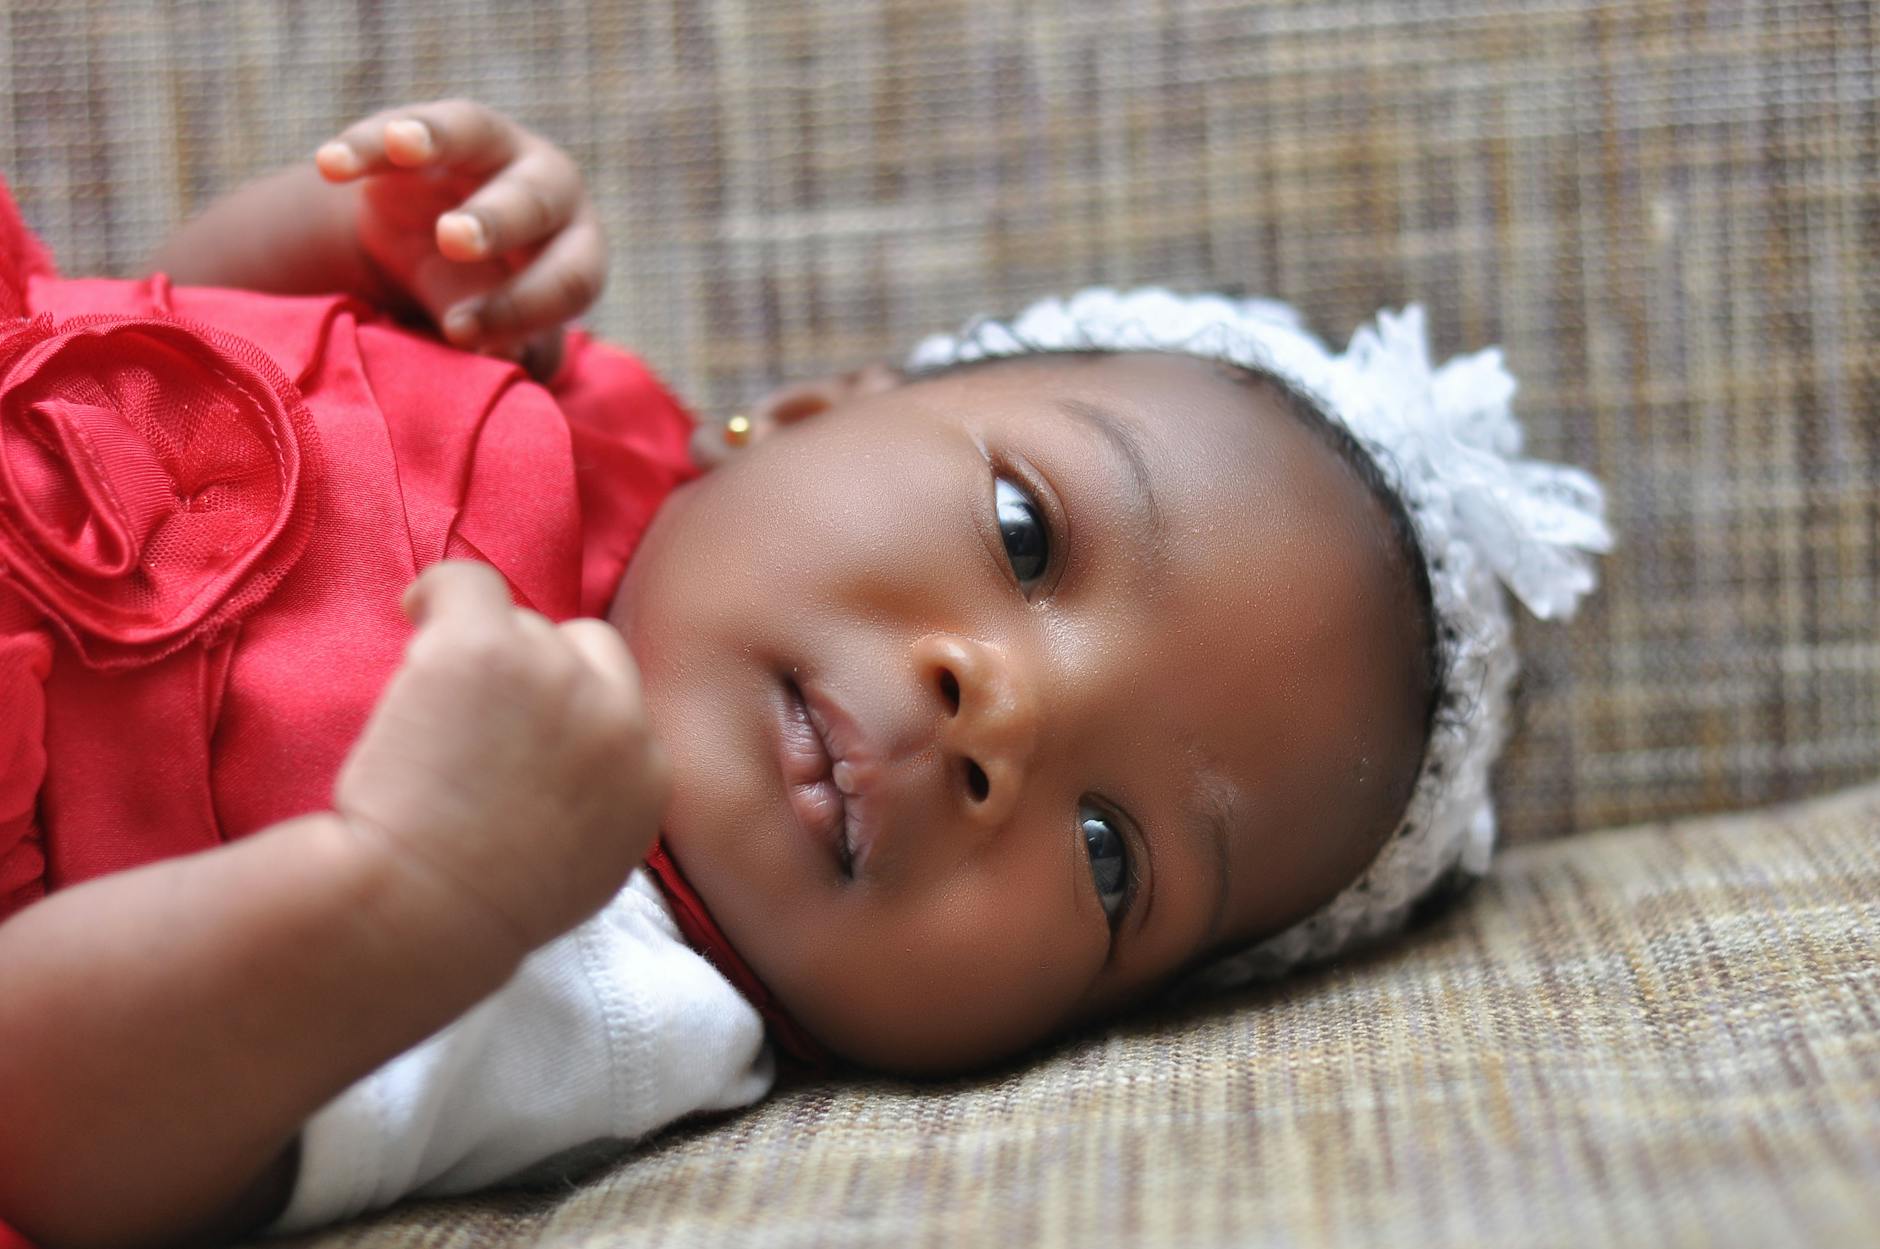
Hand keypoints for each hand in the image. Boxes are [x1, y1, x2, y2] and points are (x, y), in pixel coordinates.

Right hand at [315, 99, 604, 373]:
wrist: (436, 249)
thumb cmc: (484, 301)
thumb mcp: (497, 328)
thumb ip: (506, 344)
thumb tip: (507, 360)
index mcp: (579, 251)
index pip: (569, 280)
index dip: (522, 307)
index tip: (461, 333)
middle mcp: (552, 189)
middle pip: (535, 199)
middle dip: (496, 219)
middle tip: (456, 239)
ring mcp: (495, 146)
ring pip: (474, 132)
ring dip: (437, 139)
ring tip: (402, 145)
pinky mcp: (434, 126)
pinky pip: (402, 125)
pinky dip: (367, 143)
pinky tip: (330, 165)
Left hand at [334, 561, 665, 953]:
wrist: (420, 914)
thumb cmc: (476, 912)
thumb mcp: (584, 872)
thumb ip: (602, 804)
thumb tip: (575, 767)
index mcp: (647, 781)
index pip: (622, 701)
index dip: (568, 703)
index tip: (518, 726)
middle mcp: (617, 721)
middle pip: (583, 649)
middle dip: (534, 670)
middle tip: (472, 715)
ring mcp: (555, 679)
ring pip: (523, 623)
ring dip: (481, 651)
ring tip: (430, 708)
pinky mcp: (486, 649)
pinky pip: (469, 583)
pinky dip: (439, 594)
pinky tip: (414, 615)